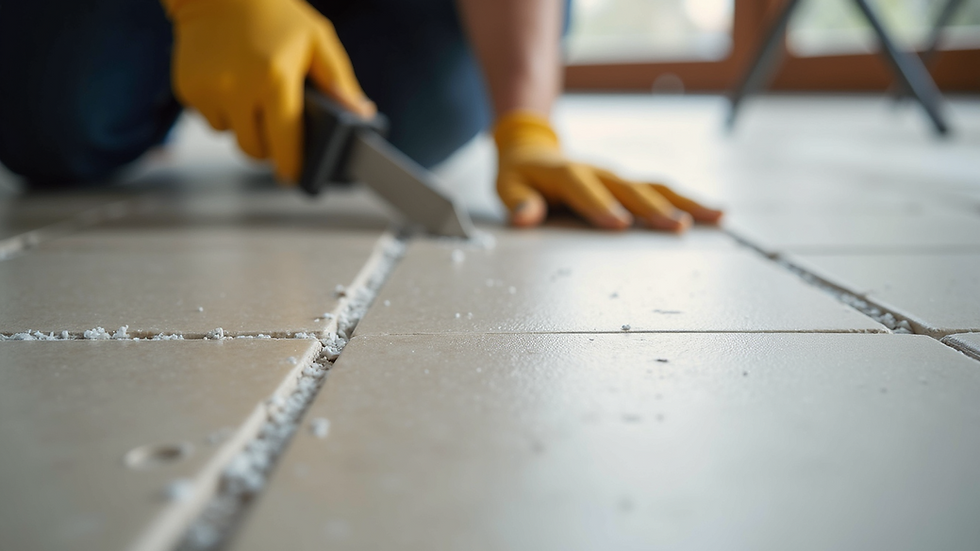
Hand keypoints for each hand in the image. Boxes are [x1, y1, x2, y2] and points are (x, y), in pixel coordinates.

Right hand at [164, 0, 374, 181]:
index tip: (294, 176)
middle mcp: (237, 87)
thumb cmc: (274, 12)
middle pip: (255, 149)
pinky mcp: (187, 88)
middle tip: (276, 128)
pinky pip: (209, 119)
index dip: (291, 165)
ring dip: (243, 127)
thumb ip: (339, 80)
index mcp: (275, 78)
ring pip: (230, 136)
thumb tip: (361, 114)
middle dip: (268, 146)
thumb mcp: (317, 39)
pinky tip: (229, 84)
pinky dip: (220, 112)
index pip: (286, 142)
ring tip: (251, 96)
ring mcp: (208, 90)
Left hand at [494, 111, 722, 231]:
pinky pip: (661, 190)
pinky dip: (687, 201)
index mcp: (566, 173)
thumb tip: (525, 216)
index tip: (620, 225)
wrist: (532, 148)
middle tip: (677, 227)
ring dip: (684, 202)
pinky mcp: (628, 183)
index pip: (585, 190)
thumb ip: (517, 203)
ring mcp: (616, 176)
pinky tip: (714, 215)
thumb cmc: (519, 174)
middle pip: (629, 189)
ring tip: (715, 217)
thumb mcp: (506, 187)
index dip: (600, 206)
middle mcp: (597, 172)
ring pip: (655, 187)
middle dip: (654, 208)